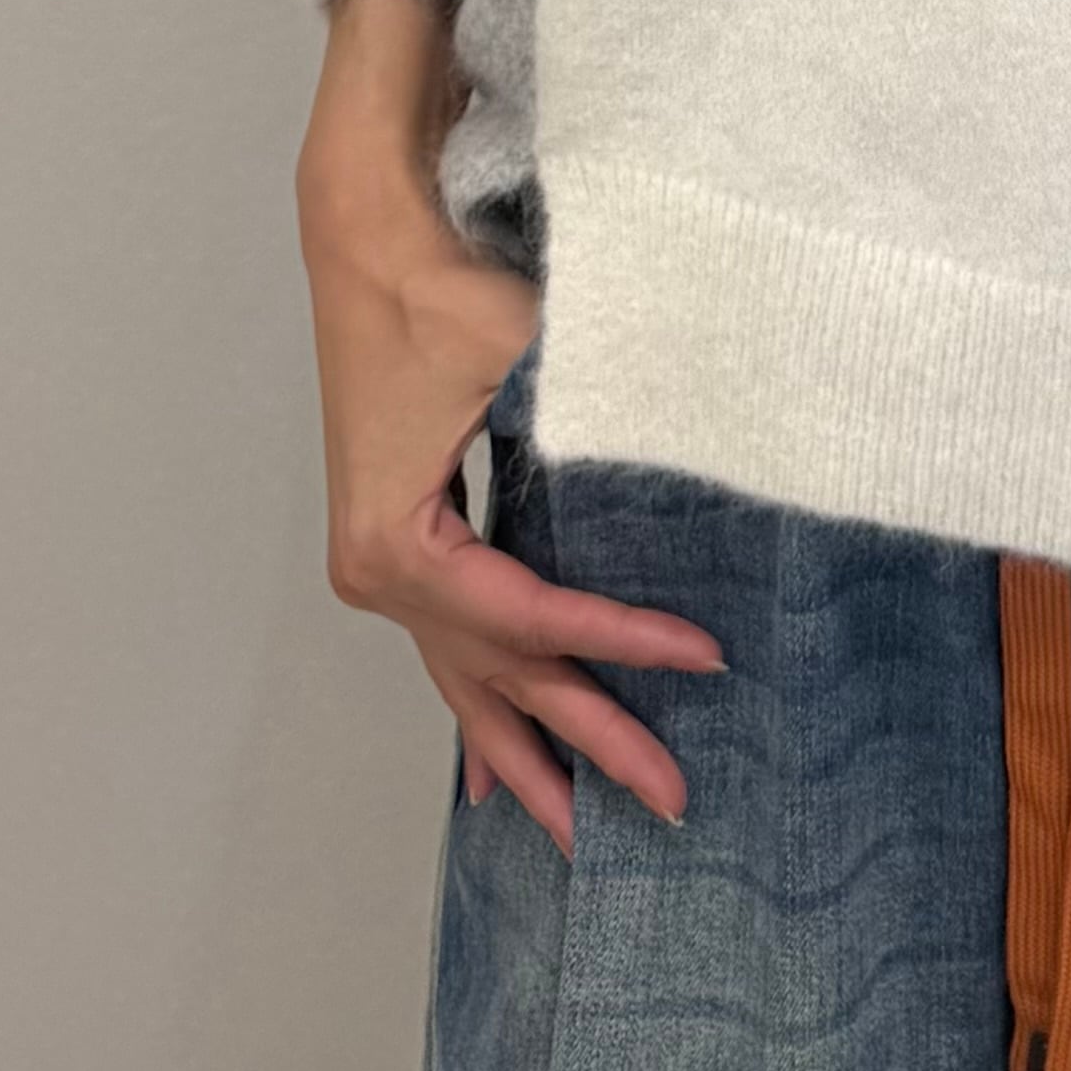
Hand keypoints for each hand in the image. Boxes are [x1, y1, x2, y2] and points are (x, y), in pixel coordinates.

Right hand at [299, 0, 721, 855]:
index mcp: (401, 545)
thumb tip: (705, 445)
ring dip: (530, 755)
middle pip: (506, 674)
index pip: (533, 617)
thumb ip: (607, 411)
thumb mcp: (524, 349)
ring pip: (471, 683)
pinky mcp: (401, 546)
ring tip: (579, 837)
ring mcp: (384, 569)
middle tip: (673, 801)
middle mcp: (383, 574)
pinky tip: (495, 781)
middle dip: (591, 741)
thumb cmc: (436, 289)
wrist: (365, 233)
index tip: (706, 655)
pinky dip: (478, 714)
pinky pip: (446, 652)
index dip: (621, 640)